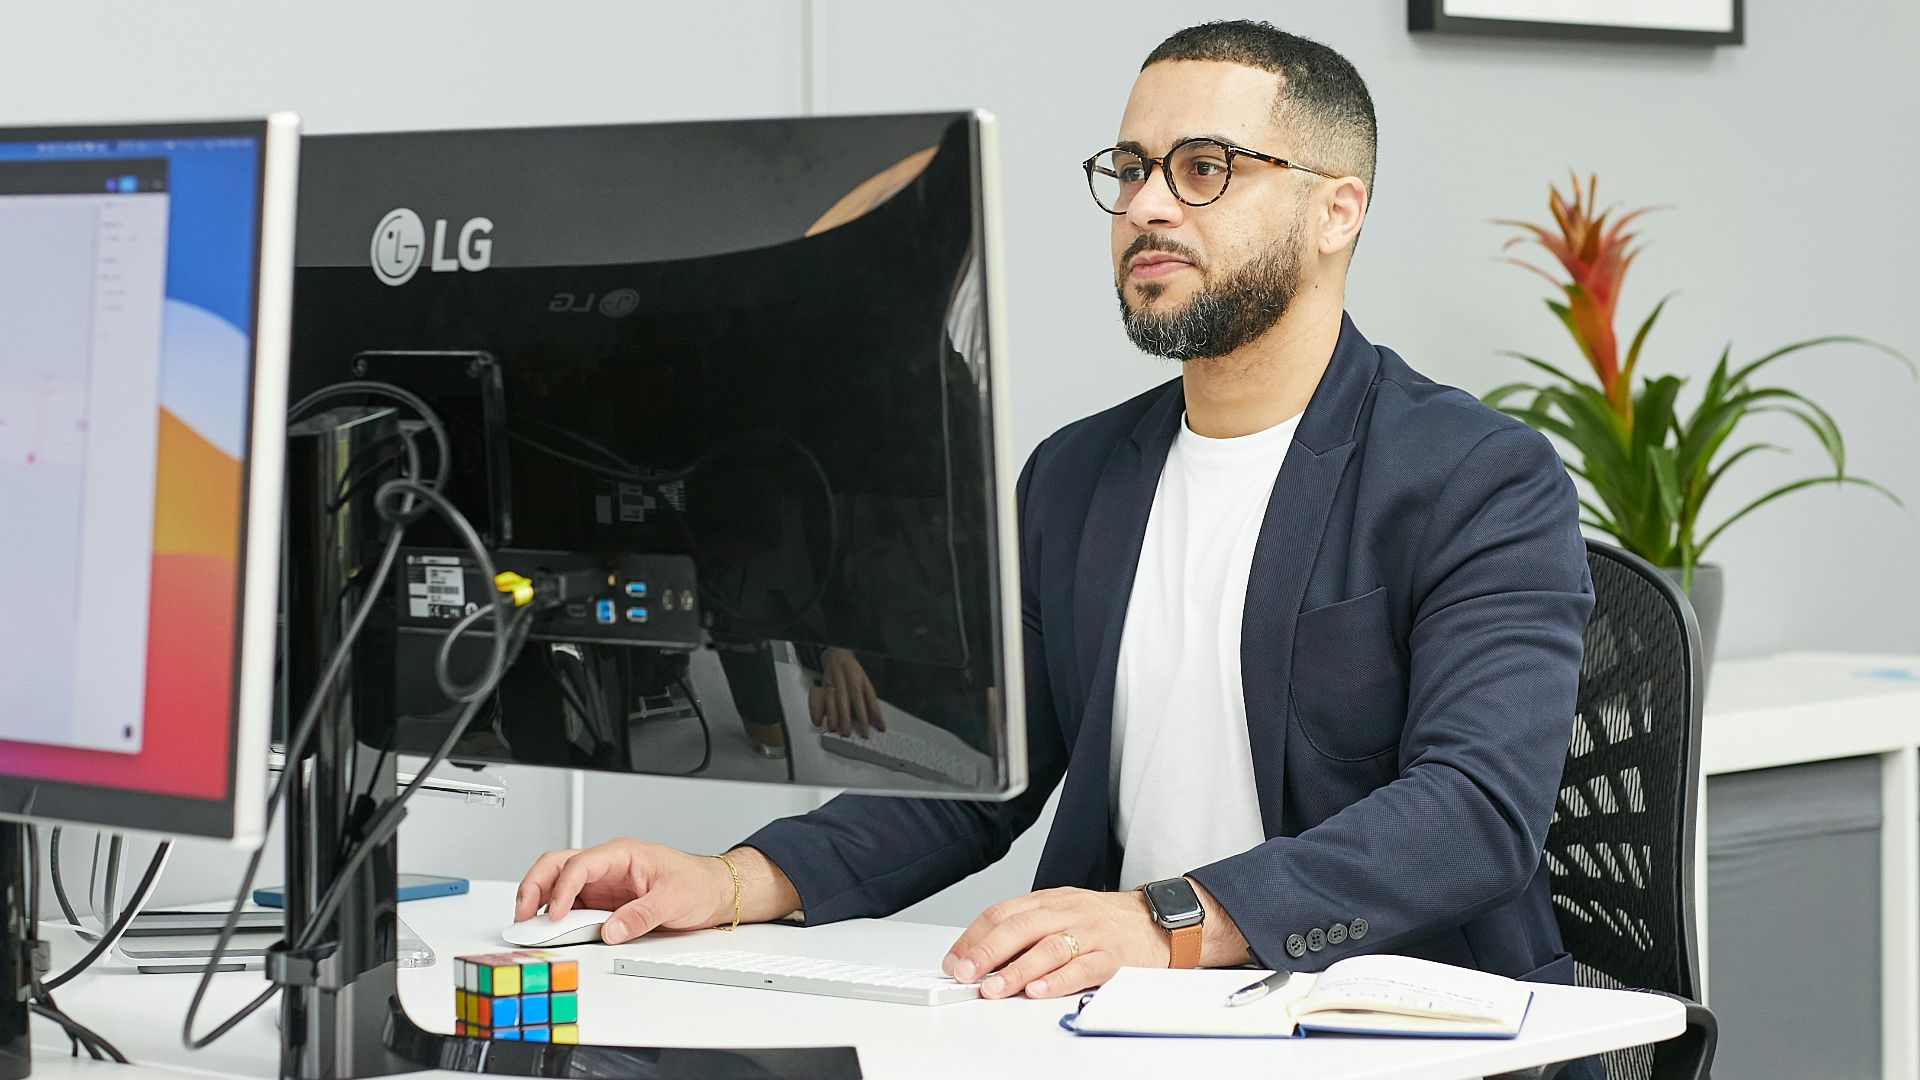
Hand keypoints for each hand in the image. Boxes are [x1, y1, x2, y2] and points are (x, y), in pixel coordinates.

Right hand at [514, 838, 731, 944]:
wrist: (713, 890)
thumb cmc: (697, 883)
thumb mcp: (673, 900)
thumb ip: (640, 915)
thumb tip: (611, 930)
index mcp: (622, 854)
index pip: (580, 864)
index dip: (562, 889)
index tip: (555, 915)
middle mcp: (608, 865)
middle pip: (557, 865)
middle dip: (534, 886)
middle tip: (523, 915)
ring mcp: (603, 883)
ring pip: (559, 883)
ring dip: (540, 900)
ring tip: (528, 924)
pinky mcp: (604, 901)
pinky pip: (572, 904)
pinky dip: (556, 915)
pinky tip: (549, 930)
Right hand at [809, 647, 884, 737]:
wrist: (837, 655)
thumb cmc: (853, 673)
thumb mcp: (867, 685)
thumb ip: (873, 706)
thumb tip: (880, 724)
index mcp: (862, 682)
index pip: (868, 700)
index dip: (870, 716)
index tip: (871, 730)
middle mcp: (849, 682)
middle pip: (849, 701)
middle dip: (848, 718)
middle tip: (848, 733)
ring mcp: (836, 682)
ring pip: (834, 700)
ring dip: (833, 716)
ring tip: (834, 729)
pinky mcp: (825, 685)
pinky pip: (821, 698)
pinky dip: (818, 710)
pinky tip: (819, 721)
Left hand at [941, 887, 1168, 999]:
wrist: (1156, 919)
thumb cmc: (1104, 920)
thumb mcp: (1062, 912)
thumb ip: (1027, 930)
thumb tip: (983, 957)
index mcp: (1048, 900)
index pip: (1001, 912)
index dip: (973, 937)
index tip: (954, 960)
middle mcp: (1066, 912)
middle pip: (1019, 927)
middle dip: (987, 952)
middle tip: (965, 973)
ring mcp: (1090, 933)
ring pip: (1048, 948)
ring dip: (1017, 970)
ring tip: (994, 988)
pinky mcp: (1113, 956)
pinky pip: (1083, 967)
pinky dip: (1058, 980)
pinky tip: (1039, 991)